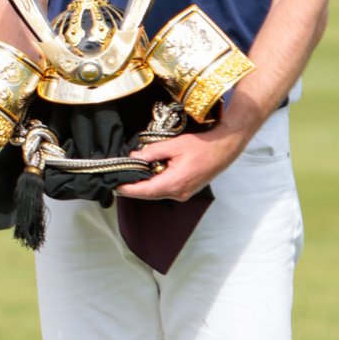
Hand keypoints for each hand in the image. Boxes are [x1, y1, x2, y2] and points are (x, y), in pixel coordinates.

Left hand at [117, 127, 245, 201]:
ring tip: (130, 177)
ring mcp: (183, 194)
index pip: (145, 190)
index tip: (115, 186)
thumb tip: (134, 157)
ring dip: (144, 187)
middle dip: (133, 189)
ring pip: (157, 193)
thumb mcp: (173, 145)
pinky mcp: (186, 191)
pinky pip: (165, 190)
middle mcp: (178, 193)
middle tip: (118, 181)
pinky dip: (155, 184)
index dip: (128, 189)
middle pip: (149, 194)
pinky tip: (148, 175)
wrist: (223, 149)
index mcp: (174, 183)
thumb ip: (151, 152)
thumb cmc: (201, 146)